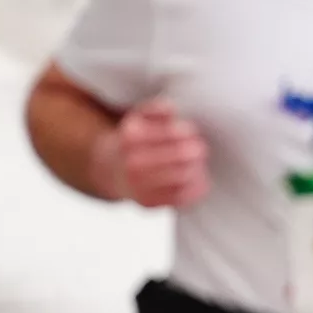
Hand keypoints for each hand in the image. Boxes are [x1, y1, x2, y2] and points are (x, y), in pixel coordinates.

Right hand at [94, 100, 209, 208]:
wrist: (113, 170)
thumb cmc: (137, 141)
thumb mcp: (141, 117)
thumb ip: (156, 109)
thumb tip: (171, 110)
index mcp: (131, 137)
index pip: (174, 132)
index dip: (188, 132)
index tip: (190, 132)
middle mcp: (132, 162)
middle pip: (183, 154)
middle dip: (197, 150)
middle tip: (199, 148)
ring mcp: (138, 185)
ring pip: (186, 176)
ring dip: (198, 167)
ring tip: (198, 163)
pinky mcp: (148, 203)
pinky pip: (184, 196)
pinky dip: (197, 186)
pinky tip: (196, 178)